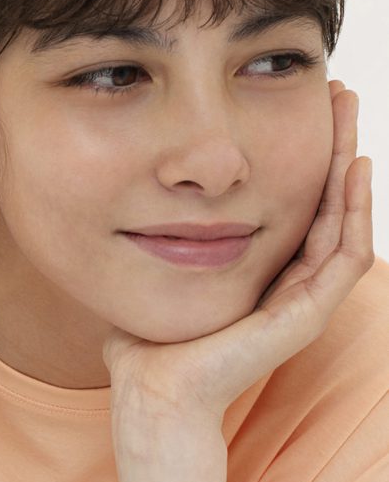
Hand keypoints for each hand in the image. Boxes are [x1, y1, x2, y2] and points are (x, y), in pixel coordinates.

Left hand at [102, 81, 374, 430]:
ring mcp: (299, 298)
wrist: (151, 387)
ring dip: (347, 164)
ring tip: (348, 112)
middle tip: (336, 94)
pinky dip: (354, 210)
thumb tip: (128, 203)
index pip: (291, 204)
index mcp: (256, 270)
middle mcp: (284, 281)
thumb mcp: (153, 270)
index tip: (293, 109)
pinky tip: (353, 167)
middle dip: (330, 146)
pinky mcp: (303, 313)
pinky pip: (344, 255)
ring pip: (342, 218)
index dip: (298, 157)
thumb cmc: (145, 338)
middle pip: (322, 202)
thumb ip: (152, 240)